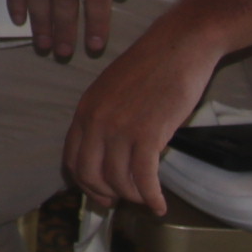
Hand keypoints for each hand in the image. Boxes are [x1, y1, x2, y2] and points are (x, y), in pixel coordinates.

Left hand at [61, 21, 214, 214]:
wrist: (179, 46)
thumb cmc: (153, 66)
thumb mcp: (114, 90)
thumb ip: (106, 118)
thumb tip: (109, 151)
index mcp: (85, 109)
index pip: (72, 158)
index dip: (84, 181)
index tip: (98, 191)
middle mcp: (96, 121)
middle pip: (88, 174)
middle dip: (102, 194)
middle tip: (117, 202)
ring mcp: (120, 128)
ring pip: (117, 180)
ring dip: (132, 196)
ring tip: (145, 199)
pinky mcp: (147, 134)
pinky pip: (143, 178)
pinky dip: (151, 197)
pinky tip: (159, 206)